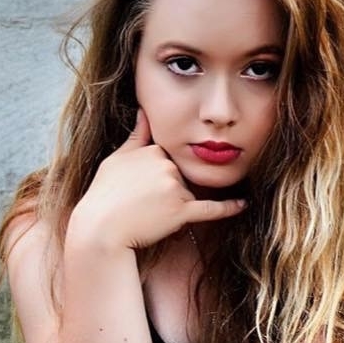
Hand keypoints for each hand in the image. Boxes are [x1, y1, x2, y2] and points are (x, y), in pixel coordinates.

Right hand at [68, 109, 246, 250]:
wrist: (100, 230)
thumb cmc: (104, 196)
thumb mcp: (116, 160)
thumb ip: (136, 136)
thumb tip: (144, 111)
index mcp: (153, 150)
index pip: (168, 157)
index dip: (156, 174)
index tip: (140, 188)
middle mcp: (167, 164)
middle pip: (180, 175)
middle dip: (165, 190)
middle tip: (139, 204)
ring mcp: (176, 188)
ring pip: (188, 193)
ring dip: (173, 205)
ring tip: (146, 215)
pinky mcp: (182, 212)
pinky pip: (211, 209)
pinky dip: (228, 208)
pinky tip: (243, 205)